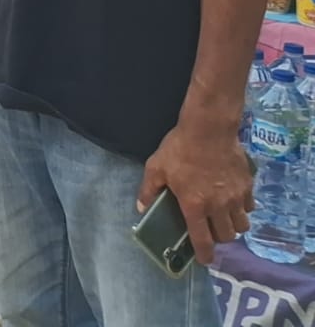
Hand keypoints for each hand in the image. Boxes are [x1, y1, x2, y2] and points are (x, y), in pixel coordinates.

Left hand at [138, 118, 253, 265]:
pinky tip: (233, 200)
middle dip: (218, 238)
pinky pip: (249, 207)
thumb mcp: (156, 167)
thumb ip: (149, 190)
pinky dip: (242, 209)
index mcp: (195, 205)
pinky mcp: (247, 187)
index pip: (202, 239)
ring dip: (232, 226)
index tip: (204, 260)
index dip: (204, 254)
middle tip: (210, 230)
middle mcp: (218, 207)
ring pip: (241, 226)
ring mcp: (236, 197)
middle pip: (225, 236)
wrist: (209, 129)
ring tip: (223, 218)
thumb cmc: (179, 148)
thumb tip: (141, 209)